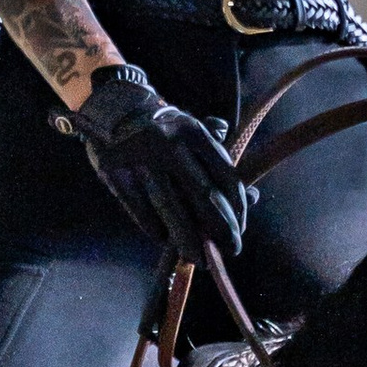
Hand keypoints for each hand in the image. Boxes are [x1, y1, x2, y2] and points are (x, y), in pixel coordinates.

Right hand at [71, 66, 249, 265]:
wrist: (112, 107)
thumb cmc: (162, 129)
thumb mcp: (192, 132)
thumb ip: (219, 162)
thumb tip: (254, 199)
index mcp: (194, 132)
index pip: (224, 176)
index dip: (237, 209)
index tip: (239, 230)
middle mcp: (169, 145)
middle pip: (203, 197)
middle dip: (220, 230)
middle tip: (229, 251)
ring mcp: (141, 160)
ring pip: (172, 210)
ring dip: (189, 241)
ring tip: (200, 259)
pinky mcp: (117, 174)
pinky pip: (142, 212)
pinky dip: (157, 230)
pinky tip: (167, 241)